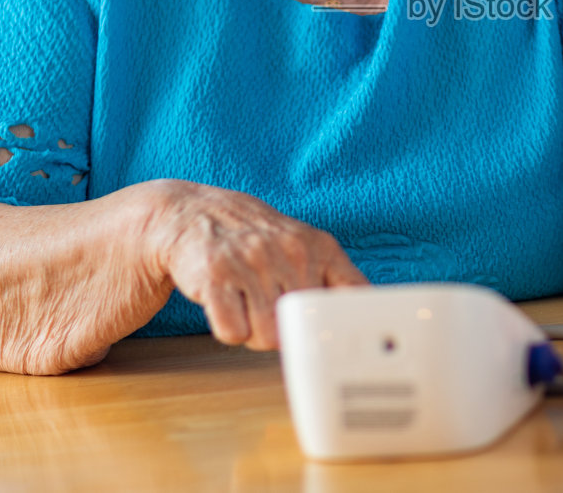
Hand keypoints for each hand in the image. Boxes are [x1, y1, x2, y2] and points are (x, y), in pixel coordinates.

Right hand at [139, 180, 366, 349]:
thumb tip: (371, 317)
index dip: (350, 327)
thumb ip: (339, 280)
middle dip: (283, 327)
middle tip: (265, 301)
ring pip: (267, 337)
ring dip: (253, 329)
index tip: (349, 348)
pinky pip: (233, 333)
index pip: (352, 297)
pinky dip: (227, 327)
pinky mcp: (216, 275)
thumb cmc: (255, 239)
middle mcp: (289, 251)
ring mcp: (252, 261)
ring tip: (244, 298)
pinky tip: (224, 300)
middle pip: (301, 330)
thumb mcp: (305, 246)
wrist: (192, 213)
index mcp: (319, 247)